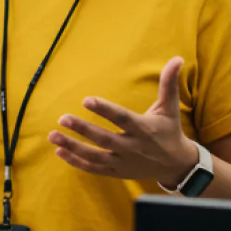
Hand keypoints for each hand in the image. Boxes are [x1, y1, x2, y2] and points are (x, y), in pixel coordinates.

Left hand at [47, 57, 199, 184]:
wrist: (176, 166)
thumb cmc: (169, 131)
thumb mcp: (170, 108)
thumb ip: (169, 84)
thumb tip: (177, 59)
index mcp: (144, 129)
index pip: (122, 119)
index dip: (105, 109)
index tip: (86, 100)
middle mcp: (132, 147)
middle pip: (104, 139)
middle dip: (83, 129)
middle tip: (63, 118)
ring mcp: (123, 161)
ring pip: (95, 156)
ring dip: (72, 147)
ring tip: (52, 136)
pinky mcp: (117, 172)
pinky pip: (94, 168)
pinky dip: (76, 162)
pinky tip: (59, 151)